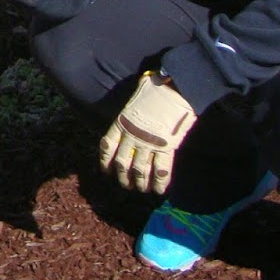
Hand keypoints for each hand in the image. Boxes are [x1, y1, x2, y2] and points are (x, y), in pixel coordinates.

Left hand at [99, 72, 196, 193]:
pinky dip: (159, 183)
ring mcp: (148, 144)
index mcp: (122, 123)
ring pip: (139, 170)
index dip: (106, 162)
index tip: (106, 172)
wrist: (174, 89)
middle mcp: (131, 136)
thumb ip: (134, 104)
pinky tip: (159, 190)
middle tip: (126, 185)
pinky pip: (160, 171)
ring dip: (140, 183)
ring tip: (141, 190)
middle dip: (123, 178)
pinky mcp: (165, 148)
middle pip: (122, 163)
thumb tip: (138, 95)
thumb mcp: (137, 96)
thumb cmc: (157, 88)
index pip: (108, 146)